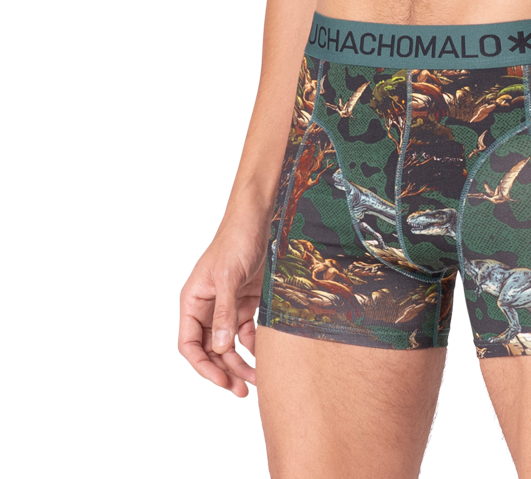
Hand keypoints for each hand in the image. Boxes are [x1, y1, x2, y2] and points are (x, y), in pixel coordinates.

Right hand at [178, 223, 267, 396]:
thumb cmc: (235, 242)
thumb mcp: (228, 277)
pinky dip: (252, 344)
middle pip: (211, 349)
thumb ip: (224, 312)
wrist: (257, 219)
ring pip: (229, 343)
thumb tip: (219, 347)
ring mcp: (228, 305)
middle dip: (224, 369)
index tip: (221, 379)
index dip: (203, 365)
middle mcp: (208, 307)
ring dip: (240, 361)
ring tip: (254, 380)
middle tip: (241, 389)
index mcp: (193, 302)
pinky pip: (246, 330)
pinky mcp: (246, 301)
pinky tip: (262, 355)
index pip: (190, 344)